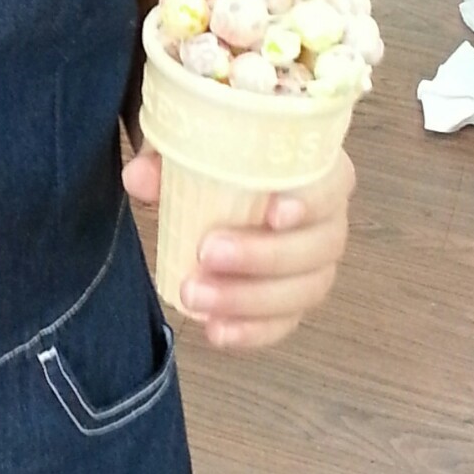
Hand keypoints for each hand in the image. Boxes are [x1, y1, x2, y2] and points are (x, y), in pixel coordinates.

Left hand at [120, 145, 355, 349]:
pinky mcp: (293, 300)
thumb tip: (141, 178)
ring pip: (305, 290)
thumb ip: (169, 154)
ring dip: (250, 299)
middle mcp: (328, 219)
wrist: (221, 180)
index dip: (311, 202)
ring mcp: (315, 264)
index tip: (273, 213)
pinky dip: (253, 332)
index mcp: (317, 170)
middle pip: (320, 246)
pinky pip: (285, 323)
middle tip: (207, 253)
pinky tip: (216, 330)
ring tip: (195, 295)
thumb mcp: (191, 141)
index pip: (333, 184)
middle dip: (265, 256)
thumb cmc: (220, 155)